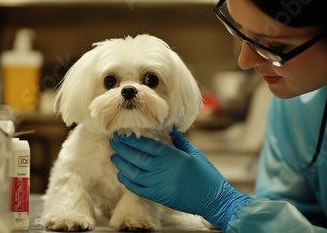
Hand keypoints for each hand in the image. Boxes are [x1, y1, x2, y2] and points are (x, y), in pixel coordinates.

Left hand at [110, 127, 250, 228]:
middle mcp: (163, 169)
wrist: (213, 199)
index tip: (122, 133)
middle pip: (136, 157)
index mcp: (172, 156)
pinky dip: (127, 181)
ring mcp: (159, 184)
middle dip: (123, 148)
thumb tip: (171, 128)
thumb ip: (180, 141)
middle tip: (113, 141)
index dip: (132, 139)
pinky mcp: (158, 196)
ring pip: (134, 172)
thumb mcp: (195, 154)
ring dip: (122, 163)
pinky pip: (137, 189)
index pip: (147, 145)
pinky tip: (121, 174)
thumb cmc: (206, 175)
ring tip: (114, 156)